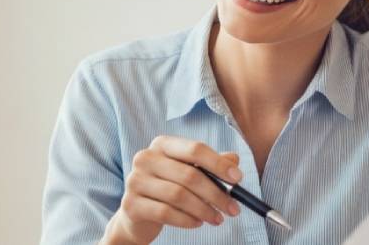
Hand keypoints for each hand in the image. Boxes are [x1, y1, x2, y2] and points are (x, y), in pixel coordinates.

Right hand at [101, 135, 242, 244]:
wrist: (137, 215)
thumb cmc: (166, 189)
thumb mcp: (189, 173)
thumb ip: (210, 165)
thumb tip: (234, 159)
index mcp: (161, 144)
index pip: (194, 149)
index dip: (218, 164)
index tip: (238, 178)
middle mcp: (145, 158)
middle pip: (189, 175)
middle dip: (216, 194)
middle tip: (233, 209)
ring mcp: (135, 180)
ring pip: (178, 195)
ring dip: (204, 209)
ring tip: (217, 219)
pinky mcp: (131, 204)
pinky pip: (165, 213)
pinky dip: (187, 220)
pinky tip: (197, 223)